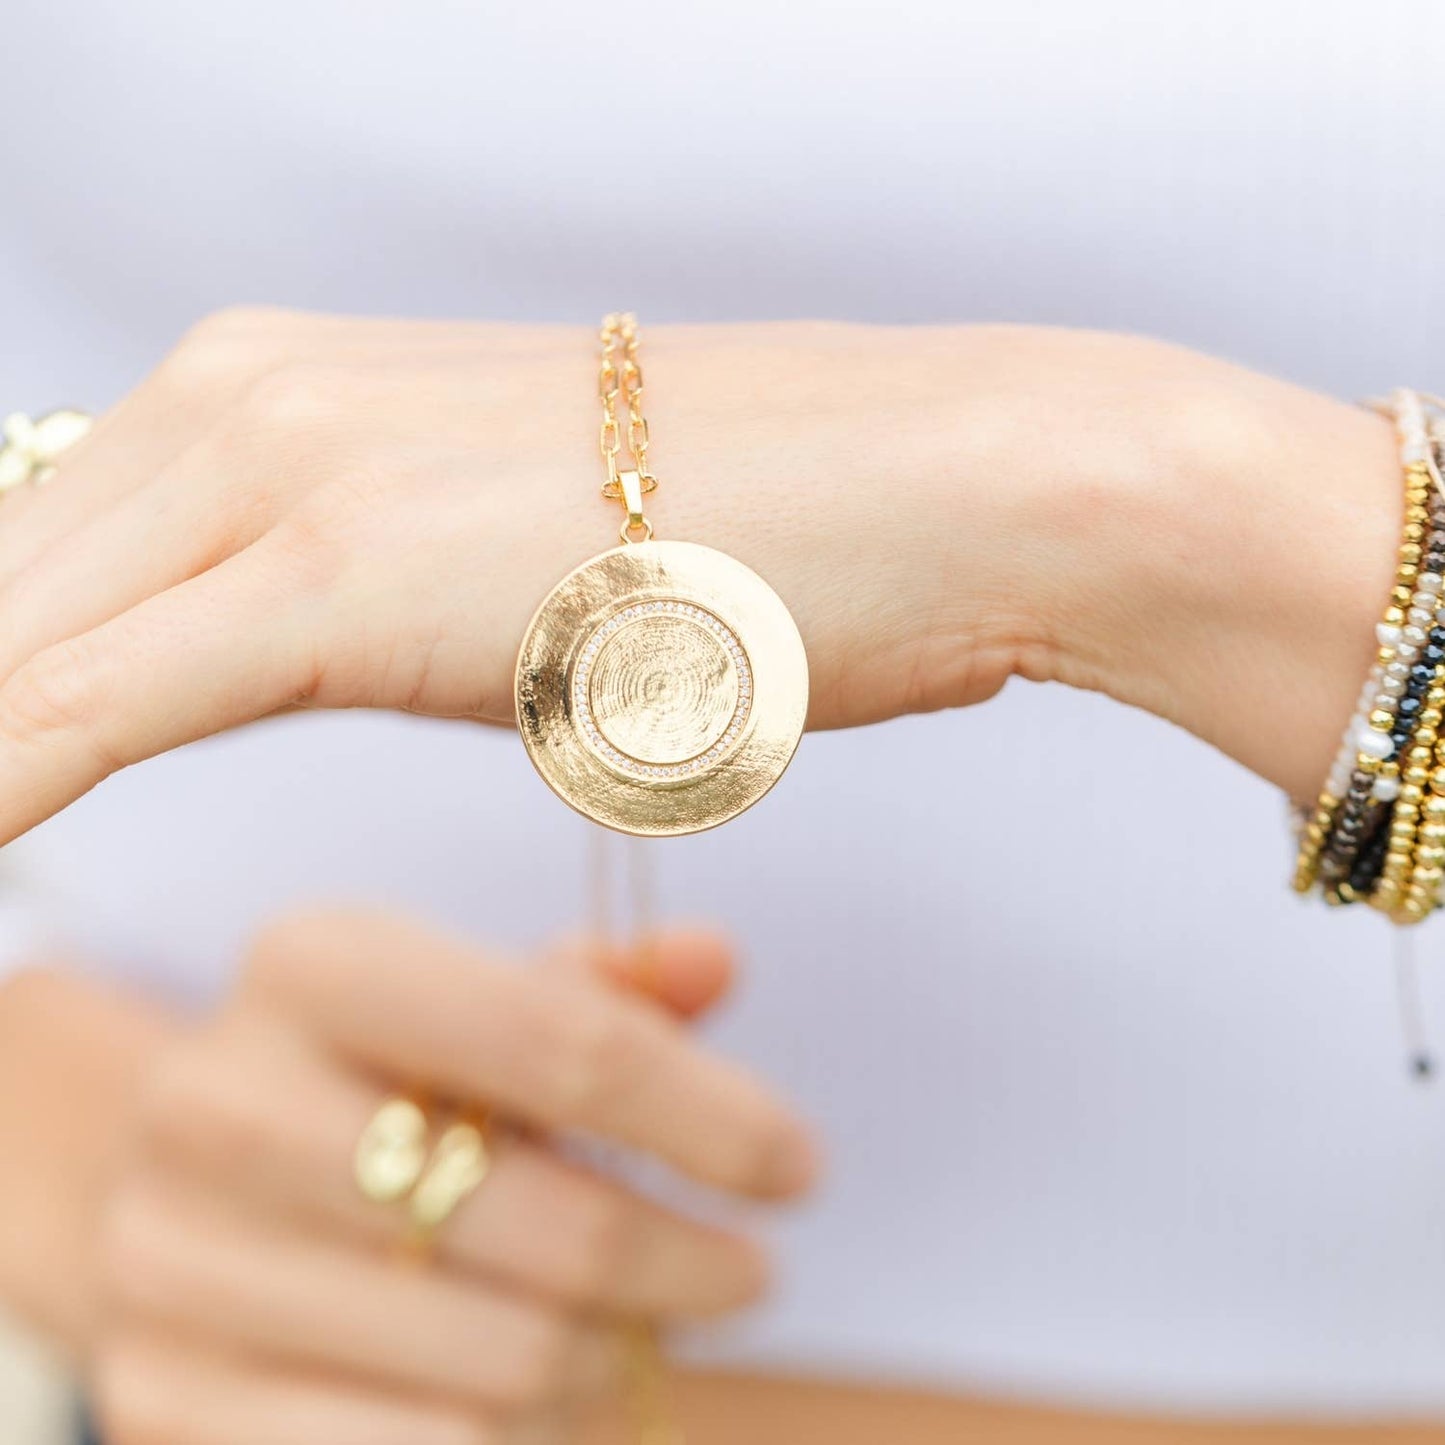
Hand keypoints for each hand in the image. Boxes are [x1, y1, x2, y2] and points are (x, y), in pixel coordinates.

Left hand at [0, 308, 1400, 832]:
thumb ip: (406, 579)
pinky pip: (73, 709)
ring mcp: (283, 462)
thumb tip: (380, 631)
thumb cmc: (770, 534)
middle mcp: (248, 389)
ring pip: (12, 649)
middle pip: (1, 585)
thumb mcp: (530, 556)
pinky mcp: (335, 571)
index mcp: (280, 386)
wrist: (953, 483)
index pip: (42, 558)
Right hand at [88, 909, 814, 1443]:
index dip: (708, 1113)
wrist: (184, 1178)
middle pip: (543, 1222)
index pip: (560, 1039)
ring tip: (644, 1326)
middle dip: (685, 1260)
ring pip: (498, 1357)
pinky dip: (528, 1429)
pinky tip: (557, 1383)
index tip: (798, 1168)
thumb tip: (713, 962)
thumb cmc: (378, 1074)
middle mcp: (222, 1100)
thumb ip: (601, 986)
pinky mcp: (160, 1391)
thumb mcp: (474, 999)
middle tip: (749, 1272)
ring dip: (615, 1354)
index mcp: (313, 962)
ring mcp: (173, 1259)